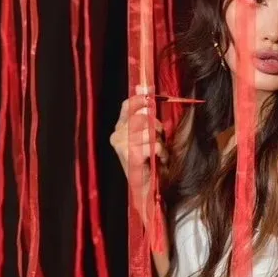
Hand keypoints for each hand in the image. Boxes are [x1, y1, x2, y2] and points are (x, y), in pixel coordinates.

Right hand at [109, 94, 167, 218]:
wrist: (148, 190)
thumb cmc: (150, 162)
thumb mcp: (150, 134)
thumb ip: (145, 113)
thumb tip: (141, 86)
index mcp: (120, 128)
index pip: (128, 105)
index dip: (141, 98)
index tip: (152, 95)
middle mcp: (117, 136)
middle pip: (143, 117)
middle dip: (156, 127)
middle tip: (159, 140)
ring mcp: (121, 146)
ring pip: (149, 131)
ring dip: (160, 142)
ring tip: (159, 154)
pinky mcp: (130, 156)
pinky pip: (152, 145)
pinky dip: (160, 152)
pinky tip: (158, 161)